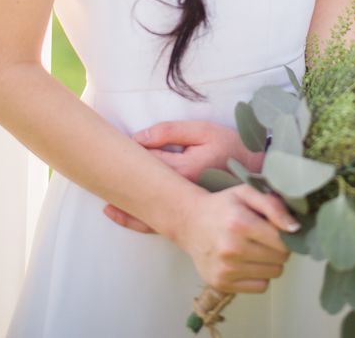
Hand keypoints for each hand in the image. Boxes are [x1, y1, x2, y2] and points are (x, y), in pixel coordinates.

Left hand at [104, 121, 263, 231]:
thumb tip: (138, 138)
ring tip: (99, 198)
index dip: (127, 150)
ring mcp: (184, 207)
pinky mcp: (188, 216)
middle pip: (139, 186)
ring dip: (122, 200)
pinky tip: (116, 215)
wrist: (260, 172)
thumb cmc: (232, 146)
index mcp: (184, 168)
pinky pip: (157, 223)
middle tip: (93, 167)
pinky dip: (135, 220)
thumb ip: (170, 132)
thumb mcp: (204, 130)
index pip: (146, 159)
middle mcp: (181, 192)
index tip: (109, 143)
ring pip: (144, 208)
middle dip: (117, 177)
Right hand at [181, 184, 295, 293]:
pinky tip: (249, 261)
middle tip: (266, 237)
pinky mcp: (222, 284)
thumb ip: (273, 205)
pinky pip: (260, 287)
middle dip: (279, 247)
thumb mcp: (246, 193)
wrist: (190, 223)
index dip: (287, 234)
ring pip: (273, 273)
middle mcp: (232, 249)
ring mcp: (226, 269)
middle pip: (280, 258)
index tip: (280, 228)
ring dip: (271, 262)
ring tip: (257, 248)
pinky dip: (260, 275)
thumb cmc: (223, 206)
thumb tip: (295, 228)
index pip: (282, 240)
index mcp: (239, 223)